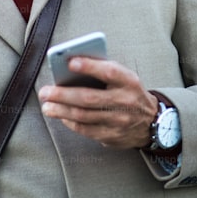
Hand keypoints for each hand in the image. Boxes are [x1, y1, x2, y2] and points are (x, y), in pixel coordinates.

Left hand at [38, 57, 158, 148]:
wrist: (151, 122)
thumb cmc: (130, 93)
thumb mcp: (125, 78)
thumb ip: (103, 72)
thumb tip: (70, 68)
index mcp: (129, 81)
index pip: (109, 72)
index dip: (89, 66)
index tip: (70, 61)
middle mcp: (125, 101)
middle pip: (89, 98)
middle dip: (63, 94)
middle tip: (45, 92)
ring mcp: (119, 121)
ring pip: (84, 116)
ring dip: (61, 111)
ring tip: (47, 106)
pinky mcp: (112, 136)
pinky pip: (86, 130)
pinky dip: (70, 122)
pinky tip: (60, 116)